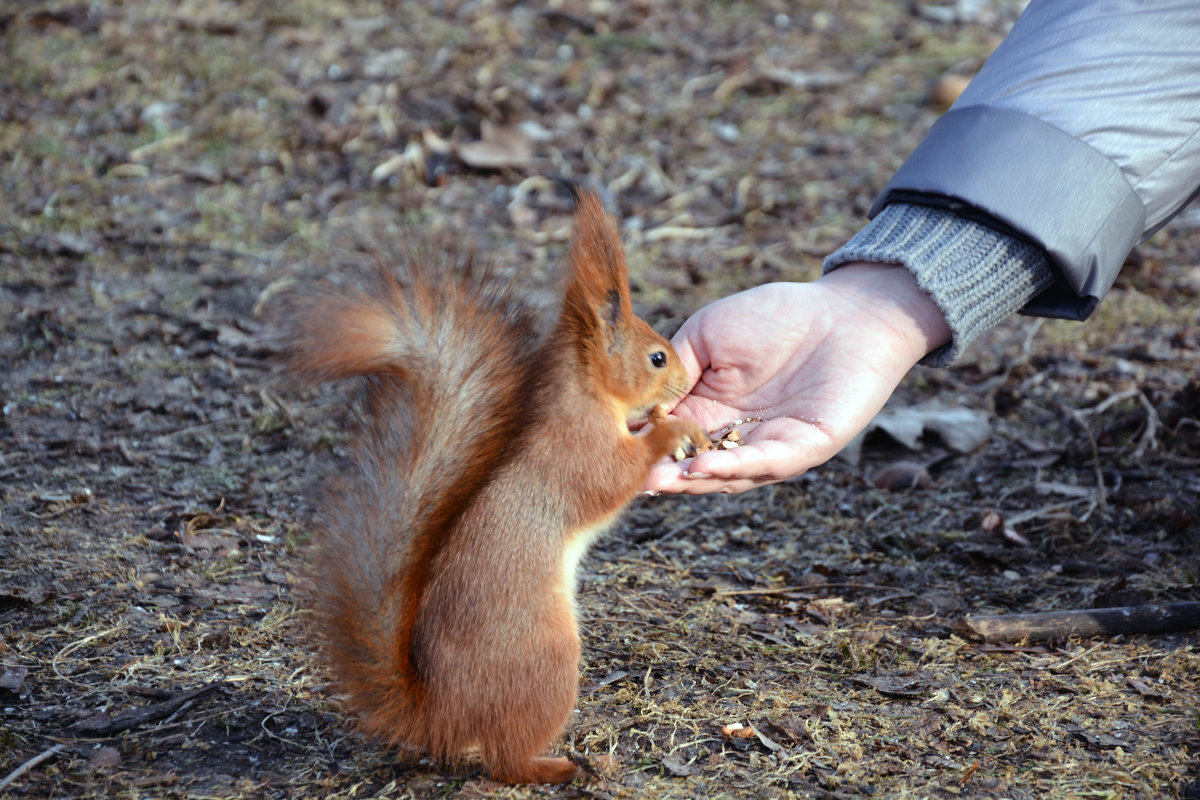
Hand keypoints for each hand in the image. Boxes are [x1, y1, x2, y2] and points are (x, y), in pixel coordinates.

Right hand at [645, 262, 950, 493]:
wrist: (844, 309)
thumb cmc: (776, 316)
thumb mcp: (706, 335)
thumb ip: (676, 368)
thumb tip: (639, 402)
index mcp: (711, 411)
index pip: (672, 438)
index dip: (644, 445)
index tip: (609, 450)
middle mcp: (738, 436)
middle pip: (696, 465)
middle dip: (664, 475)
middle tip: (629, 480)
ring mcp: (773, 446)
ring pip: (729, 473)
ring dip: (695, 479)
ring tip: (660, 480)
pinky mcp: (807, 446)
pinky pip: (769, 462)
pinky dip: (737, 466)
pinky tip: (706, 466)